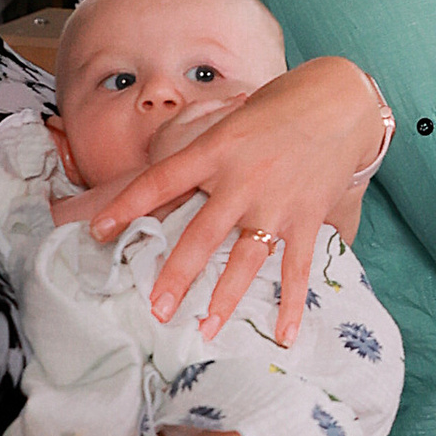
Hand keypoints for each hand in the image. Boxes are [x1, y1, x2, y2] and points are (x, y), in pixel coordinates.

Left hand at [80, 55, 384, 335]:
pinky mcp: (306, 217)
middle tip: (155, 309)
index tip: (97, 231)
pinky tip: (284, 335)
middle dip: (177, 275)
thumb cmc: (277, 107)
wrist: (338, 100)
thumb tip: (167, 185)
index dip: (127, 205)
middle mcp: (242, 179)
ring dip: (225, 298)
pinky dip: (292, 303)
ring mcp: (275, 202)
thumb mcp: (231, 119)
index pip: (161, 180)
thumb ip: (203, 154)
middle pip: (202, 235)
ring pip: (246, 258)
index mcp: (215, 149)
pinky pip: (296, 267)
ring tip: (207, 329)